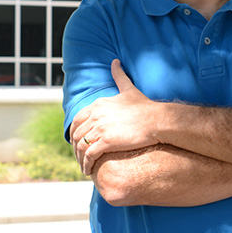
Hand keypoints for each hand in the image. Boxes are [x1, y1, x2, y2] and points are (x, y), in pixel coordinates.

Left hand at [69, 59, 160, 174]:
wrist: (156, 120)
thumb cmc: (145, 107)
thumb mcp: (128, 89)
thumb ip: (119, 76)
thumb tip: (115, 61)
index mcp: (97, 104)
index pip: (77, 120)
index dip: (74, 132)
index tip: (76, 141)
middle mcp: (95, 115)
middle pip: (76, 134)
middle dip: (75, 147)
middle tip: (79, 156)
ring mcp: (99, 128)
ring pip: (80, 146)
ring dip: (79, 158)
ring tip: (84, 166)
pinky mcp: (106, 141)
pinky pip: (89, 155)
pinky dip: (86, 164)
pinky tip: (88, 170)